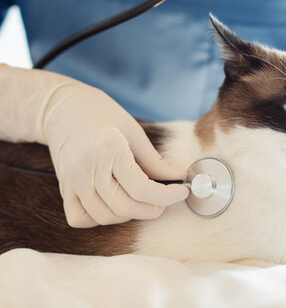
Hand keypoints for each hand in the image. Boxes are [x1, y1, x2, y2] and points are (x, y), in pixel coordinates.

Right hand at [43, 83, 188, 227]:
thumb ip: (155, 160)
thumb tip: (179, 177)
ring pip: (104, 216)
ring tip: (142, 201)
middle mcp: (87, 168)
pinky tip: (114, 205)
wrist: (62, 108)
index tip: (182, 192)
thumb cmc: (102, 114)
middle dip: (152, 209)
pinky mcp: (63, 188)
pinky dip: (100, 219)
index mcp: (108, 149)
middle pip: (125, 206)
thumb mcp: (134, 131)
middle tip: (165, 200)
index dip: (167, 196)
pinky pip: (80, 218)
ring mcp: (72, 181)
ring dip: (129, 215)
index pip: (142, 188)